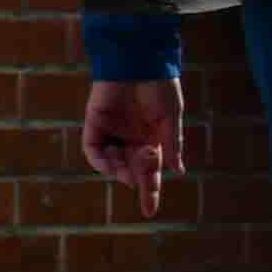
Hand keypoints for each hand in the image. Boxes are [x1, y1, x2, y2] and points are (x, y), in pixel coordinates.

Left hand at [80, 80, 182, 216]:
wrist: (139, 59)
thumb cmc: (160, 86)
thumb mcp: (171, 117)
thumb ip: (172, 144)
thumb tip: (178, 170)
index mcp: (152, 138)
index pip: (151, 171)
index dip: (150, 191)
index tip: (150, 211)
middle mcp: (131, 138)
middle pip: (131, 169)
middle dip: (135, 179)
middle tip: (140, 178)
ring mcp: (112, 131)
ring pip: (111, 162)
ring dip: (117, 171)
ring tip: (125, 171)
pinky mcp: (95, 122)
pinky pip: (92, 149)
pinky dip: (99, 160)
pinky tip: (109, 163)